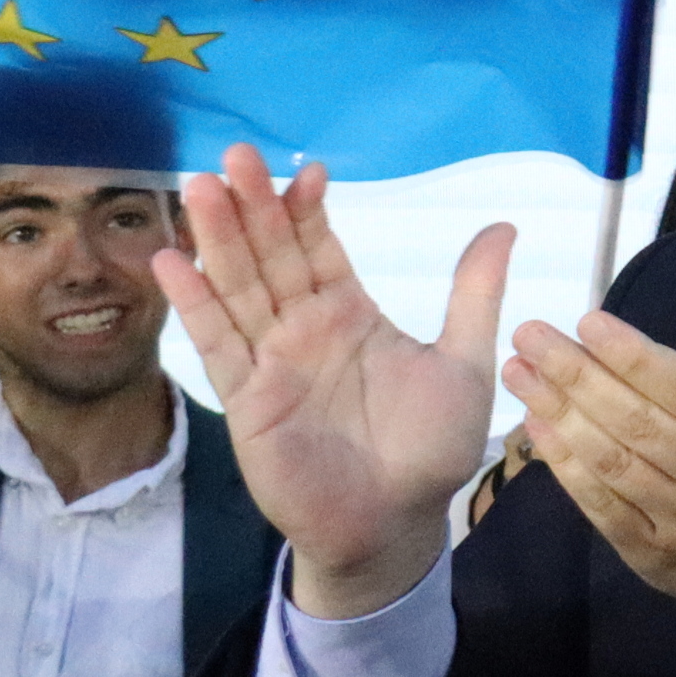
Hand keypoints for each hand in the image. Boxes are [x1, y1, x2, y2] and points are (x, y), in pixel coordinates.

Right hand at [154, 148, 509, 618]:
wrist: (395, 521)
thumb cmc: (430, 447)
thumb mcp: (463, 362)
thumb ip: (473, 295)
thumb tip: (503, 225)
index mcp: (351, 314)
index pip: (320, 248)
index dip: (307, 210)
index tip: (305, 170)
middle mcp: (304, 329)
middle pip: (272, 257)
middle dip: (253, 208)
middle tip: (236, 155)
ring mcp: (271, 360)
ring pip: (239, 288)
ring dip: (217, 240)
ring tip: (199, 188)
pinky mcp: (247, 398)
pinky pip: (217, 344)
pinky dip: (194, 304)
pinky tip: (172, 261)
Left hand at [499, 277, 675, 632]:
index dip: (636, 357)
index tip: (589, 321)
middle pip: (640, 423)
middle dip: (579, 375)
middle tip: (531, 335)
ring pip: (613, 462)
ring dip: (559, 414)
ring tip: (520, 372)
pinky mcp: (651, 553)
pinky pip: (601, 506)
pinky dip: (565, 466)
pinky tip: (536, 427)